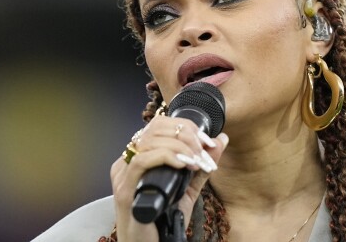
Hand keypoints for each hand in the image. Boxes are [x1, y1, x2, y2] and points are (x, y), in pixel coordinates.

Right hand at [110, 115, 228, 241]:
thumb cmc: (164, 221)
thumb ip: (202, 164)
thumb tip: (221, 139)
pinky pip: (142, 161)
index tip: (207, 141)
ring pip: (149, 141)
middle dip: (186, 135)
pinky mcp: (125, 190)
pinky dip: (166, 157)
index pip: (159, 125)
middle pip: (154, 128)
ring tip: (197, 160)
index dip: (186, 126)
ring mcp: (123, 175)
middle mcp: (127, 162)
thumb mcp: (188, 188)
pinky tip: (184, 165)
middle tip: (204, 151)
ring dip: (181, 147)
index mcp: (139, 157)